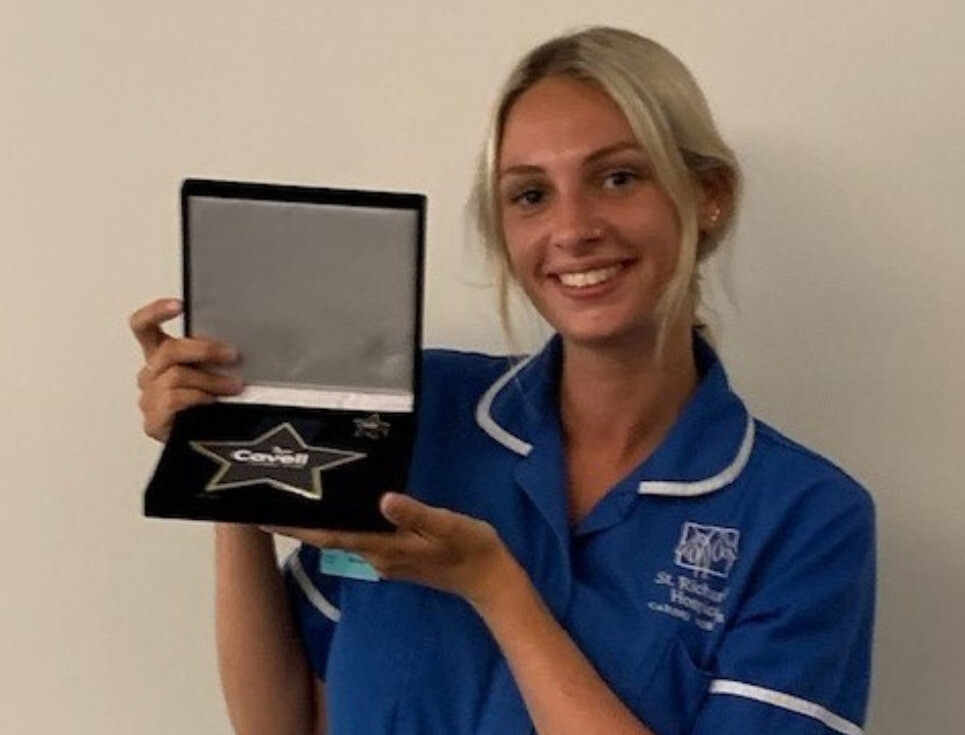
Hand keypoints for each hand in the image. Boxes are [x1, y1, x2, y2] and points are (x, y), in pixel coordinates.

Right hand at [129, 297, 243, 441]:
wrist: (208, 444)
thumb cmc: (215, 403)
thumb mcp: (215, 370)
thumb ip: (216, 355)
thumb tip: (238, 344)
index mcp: (161, 355)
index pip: (143, 327)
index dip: (156, 312)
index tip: (179, 304)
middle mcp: (151, 374)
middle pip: (168, 351)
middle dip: (205, 350)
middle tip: (232, 354)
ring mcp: (149, 398)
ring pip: (177, 377)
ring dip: (211, 380)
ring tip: (233, 386)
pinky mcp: (153, 421)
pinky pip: (175, 400)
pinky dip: (199, 400)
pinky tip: (213, 404)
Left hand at [268, 493, 519, 607]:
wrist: (490, 580)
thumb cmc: (471, 549)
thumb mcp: (448, 525)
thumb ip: (415, 513)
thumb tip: (383, 500)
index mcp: (384, 548)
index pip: (330, 536)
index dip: (295, 528)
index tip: (264, 517)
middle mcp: (377, 556)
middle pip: (327, 537)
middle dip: (298, 522)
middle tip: (270, 497)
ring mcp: (384, 558)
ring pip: (341, 537)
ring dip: (316, 523)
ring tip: (296, 498)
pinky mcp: (394, 555)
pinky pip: (357, 537)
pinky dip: (339, 524)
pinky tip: (337, 507)